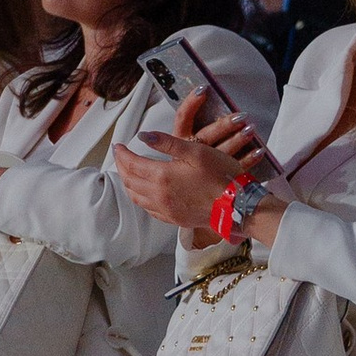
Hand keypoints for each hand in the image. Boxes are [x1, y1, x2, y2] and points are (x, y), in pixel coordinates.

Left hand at [112, 90, 271, 236]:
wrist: (238, 206)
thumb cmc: (221, 176)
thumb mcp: (195, 151)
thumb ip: (167, 143)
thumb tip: (143, 136)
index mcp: (162, 177)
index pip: (132, 164)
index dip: (122, 153)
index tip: (118, 145)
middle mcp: (160, 196)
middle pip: (130, 181)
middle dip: (122, 166)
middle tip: (120, 155)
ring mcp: (166, 210)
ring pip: (136, 197)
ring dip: (128, 183)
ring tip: (128, 172)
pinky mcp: (174, 219)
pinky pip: (148, 209)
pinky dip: (140, 197)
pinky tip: (145, 192)